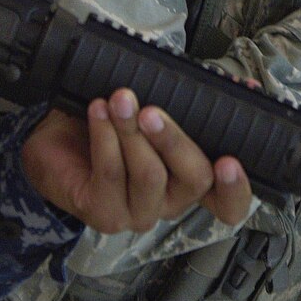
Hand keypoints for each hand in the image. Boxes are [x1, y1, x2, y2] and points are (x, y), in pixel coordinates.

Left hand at [22, 88, 254, 232]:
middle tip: (152, 111)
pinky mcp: (104, 213)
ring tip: (119, 100)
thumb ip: (194, 102)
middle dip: (174, 140)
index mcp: (191, 180)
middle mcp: (171, 201)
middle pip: (194, 179)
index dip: (236, 188)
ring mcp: (138, 212)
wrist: (54, 137)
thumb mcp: (157, 108)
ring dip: (132, 132)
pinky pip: (112, 175)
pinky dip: (105, 137)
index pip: (228, 203)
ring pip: (150, 176)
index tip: (230, 162)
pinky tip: (98, 112)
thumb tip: (247, 88)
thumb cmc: (112, 124)